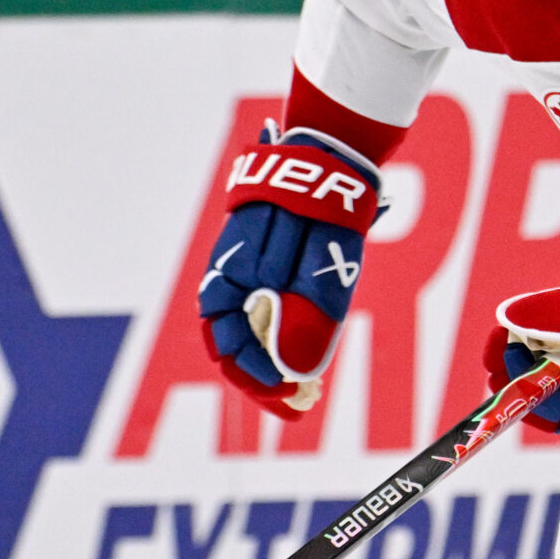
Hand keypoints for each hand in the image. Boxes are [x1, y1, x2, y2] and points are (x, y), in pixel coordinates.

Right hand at [197, 126, 382, 418]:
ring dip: (271, 362)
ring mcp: (247, 270)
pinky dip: (281, 337)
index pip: (228, 342)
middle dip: (262, 379)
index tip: (291, 396)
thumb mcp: (322, 263)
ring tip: (302, 391)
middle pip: (233, 342)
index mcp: (230, 274)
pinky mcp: (266, 267)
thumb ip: (309, 314)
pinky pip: (264, 310)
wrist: (331, 153)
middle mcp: (230, 276)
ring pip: (249, 328)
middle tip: (298, 405)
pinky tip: (301, 357)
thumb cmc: (324, 207)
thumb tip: (297, 372)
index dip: (256, 376)